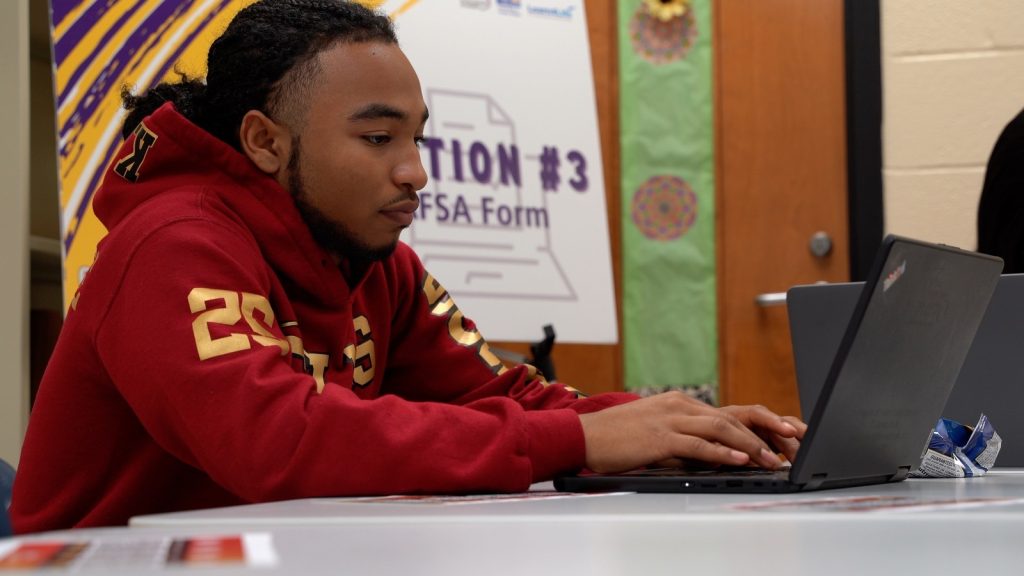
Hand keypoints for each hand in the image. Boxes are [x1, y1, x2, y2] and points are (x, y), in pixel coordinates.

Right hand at [577, 392, 803, 473]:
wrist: (582, 436)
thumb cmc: (616, 437)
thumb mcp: (654, 429)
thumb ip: (682, 434)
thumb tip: (711, 452)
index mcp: (678, 402)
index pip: (728, 413)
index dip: (757, 426)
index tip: (779, 438)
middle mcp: (678, 406)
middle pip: (731, 417)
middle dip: (764, 434)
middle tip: (787, 448)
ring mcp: (669, 420)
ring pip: (720, 428)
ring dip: (750, 446)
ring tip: (771, 460)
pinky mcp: (660, 437)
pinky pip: (698, 444)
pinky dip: (722, 452)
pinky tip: (739, 460)